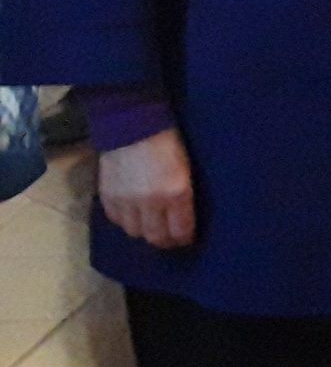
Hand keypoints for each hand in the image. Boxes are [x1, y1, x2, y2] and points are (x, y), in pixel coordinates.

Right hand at [99, 129, 193, 249]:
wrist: (133, 125)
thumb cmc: (168, 143)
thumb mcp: (186, 169)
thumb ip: (183, 195)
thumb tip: (183, 218)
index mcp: (176, 193)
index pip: (180, 231)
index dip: (183, 239)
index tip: (185, 239)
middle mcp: (151, 202)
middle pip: (156, 237)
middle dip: (164, 241)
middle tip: (168, 238)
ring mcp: (127, 201)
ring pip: (135, 232)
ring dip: (143, 231)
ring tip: (149, 225)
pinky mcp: (108, 197)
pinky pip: (117, 220)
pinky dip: (125, 220)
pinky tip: (132, 213)